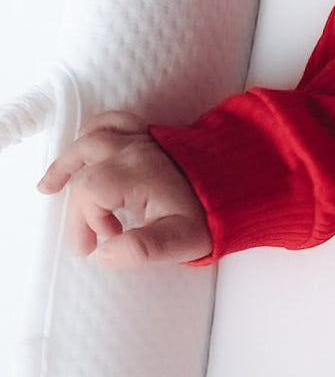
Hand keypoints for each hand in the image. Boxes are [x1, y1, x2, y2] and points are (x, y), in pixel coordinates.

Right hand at [37, 110, 212, 265]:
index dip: (90, 221)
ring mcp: (141, 139)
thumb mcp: (182, 242)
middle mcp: (134, 150)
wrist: (242, 190)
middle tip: (85, 242)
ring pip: (90, 141)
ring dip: (69, 164)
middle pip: (86, 171)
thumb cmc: (211, 217)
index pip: (91, 192)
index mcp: (138, 173)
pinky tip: (83, 147)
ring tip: (50, 187)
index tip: (107, 242)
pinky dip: (92, 133)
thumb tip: (105, 254)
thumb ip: (141, 249)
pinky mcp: (150, 136)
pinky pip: (112, 122)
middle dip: (80, 209)